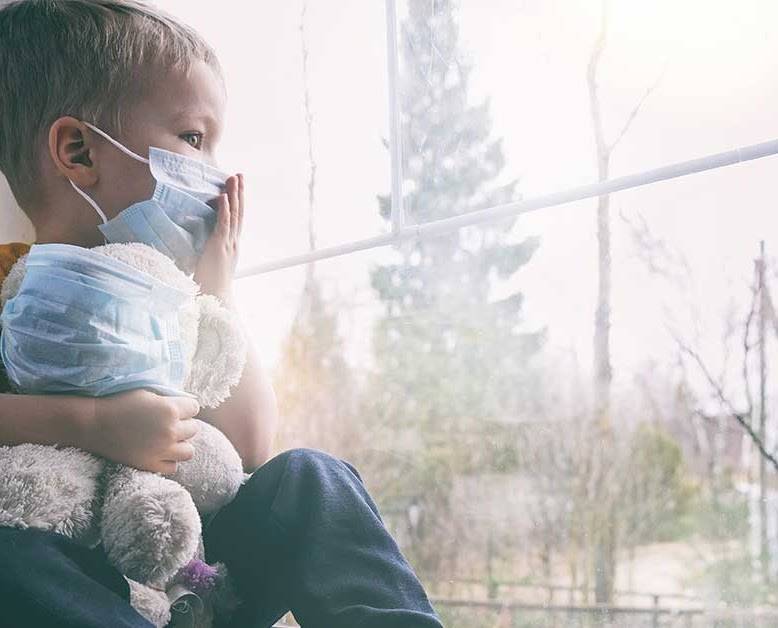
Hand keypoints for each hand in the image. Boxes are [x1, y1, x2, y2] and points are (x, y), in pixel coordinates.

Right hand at [85, 390, 200, 473]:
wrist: (93, 424)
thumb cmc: (119, 403)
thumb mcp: (148, 393)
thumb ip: (169, 399)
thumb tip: (187, 404)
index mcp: (170, 409)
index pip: (194, 408)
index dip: (185, 407)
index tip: (175, 408)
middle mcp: (170, 431)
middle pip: (193, 429)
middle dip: (182, 424)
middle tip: (167, 423)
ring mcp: (162, 450)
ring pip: (189, 451)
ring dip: (180, 444)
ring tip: (167, 439)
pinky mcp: (151, 465)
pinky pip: (173, 467)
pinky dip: (168, 460)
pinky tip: (159, 452)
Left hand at [194, 174, 244, 302]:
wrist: (215, 298)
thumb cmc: (210, 285)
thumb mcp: (209, 263)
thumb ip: (207, 251)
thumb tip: (198, 244)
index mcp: (231, 245)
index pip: (236, 219)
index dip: (237, 202)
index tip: (237, 188)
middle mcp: (233, 242)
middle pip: (239, 212)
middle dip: (239, 193)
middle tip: (240, 176)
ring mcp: (228, 244)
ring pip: (234, 215)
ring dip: (234, 195)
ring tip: (234, 179)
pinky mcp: (220, 247)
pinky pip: (223, 224)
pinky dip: (224, 210)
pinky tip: (224, 197)